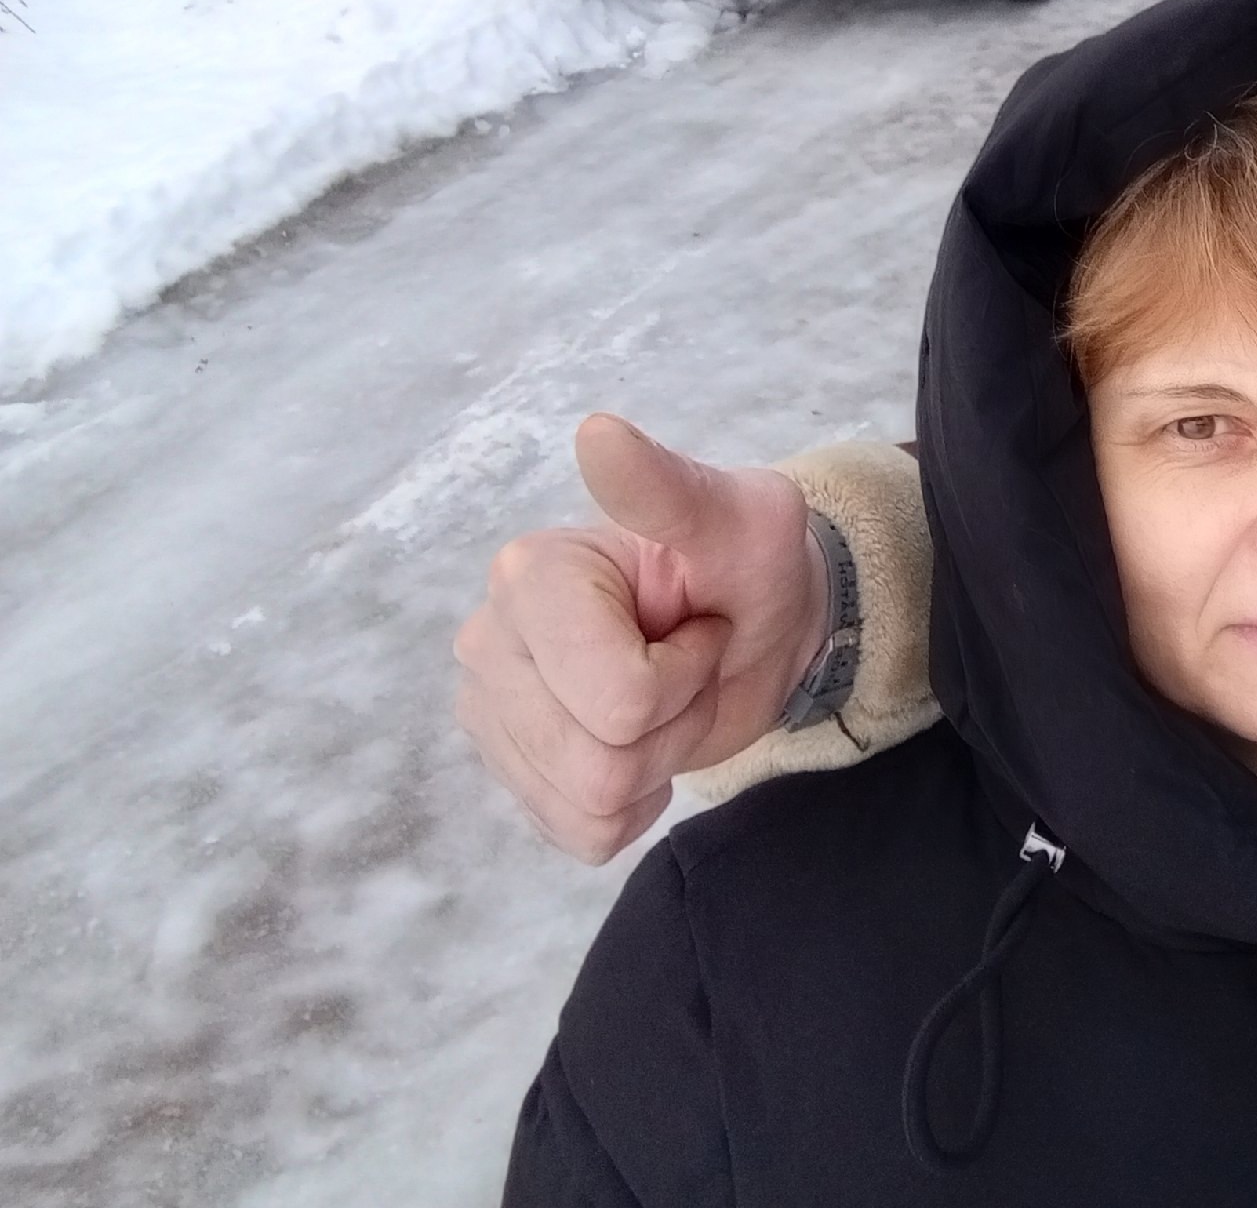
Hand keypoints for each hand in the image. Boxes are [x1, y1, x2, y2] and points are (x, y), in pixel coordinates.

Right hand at [454, 414, 829, 861]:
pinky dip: (634, 801)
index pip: (616, 697)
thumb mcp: (743, 520)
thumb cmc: (751, 564)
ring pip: (587, 802)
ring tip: (669, 694)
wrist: (758, 623)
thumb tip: (597, 433)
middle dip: (672, 722)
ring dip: (656, 760)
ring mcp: (489, 708)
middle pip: (598, 760)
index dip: (685, 672)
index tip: (698, 616)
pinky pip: (579, 833)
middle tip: (690, 662)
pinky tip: (644, 737)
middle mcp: (487, 639)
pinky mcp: (510, 767)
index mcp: (530, 574)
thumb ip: (670, 488)